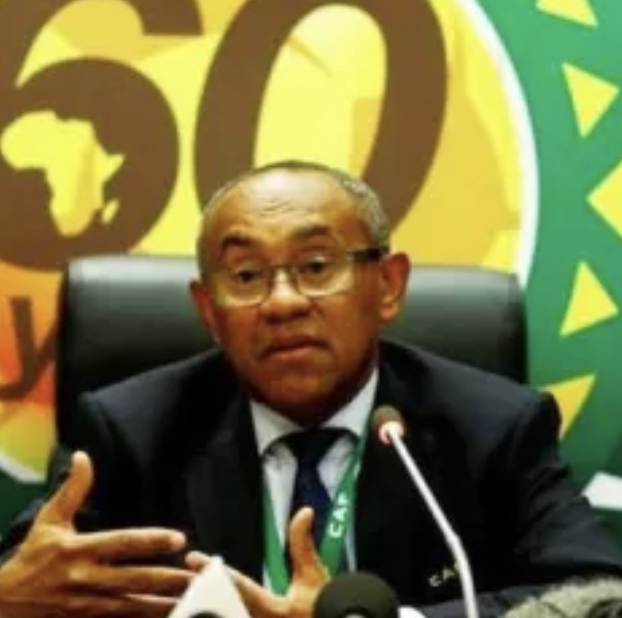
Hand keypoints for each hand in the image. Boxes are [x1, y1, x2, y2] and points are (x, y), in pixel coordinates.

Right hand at [0, 451, 192, 617]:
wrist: (5, 604)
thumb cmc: (32, 557)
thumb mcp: (49, 520)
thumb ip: (72, 489)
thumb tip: (83, 456)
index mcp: (79, 550)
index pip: (122, 543)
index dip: (152, 540)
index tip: (178, 538)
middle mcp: (86, 578)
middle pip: (134, 578)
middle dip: (166, 577)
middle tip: (196, 574)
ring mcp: (88, 603)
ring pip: (133, 605)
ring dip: (162, 603)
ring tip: (192, 597)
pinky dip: (144, 617)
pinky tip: (169, 614)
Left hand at [187, 507, 329, 617]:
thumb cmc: (325, 605)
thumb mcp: (314, 574)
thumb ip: (303, 544)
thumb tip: (304, 511)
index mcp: (272, 610)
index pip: (236, 585)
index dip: (212, 570)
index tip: (192, 557)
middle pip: (220, 610)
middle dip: (198, 594)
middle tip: (179, 580)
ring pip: (221, 617)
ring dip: (203, 608)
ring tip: (180, 598)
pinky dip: (216, 613)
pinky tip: (201, 609)